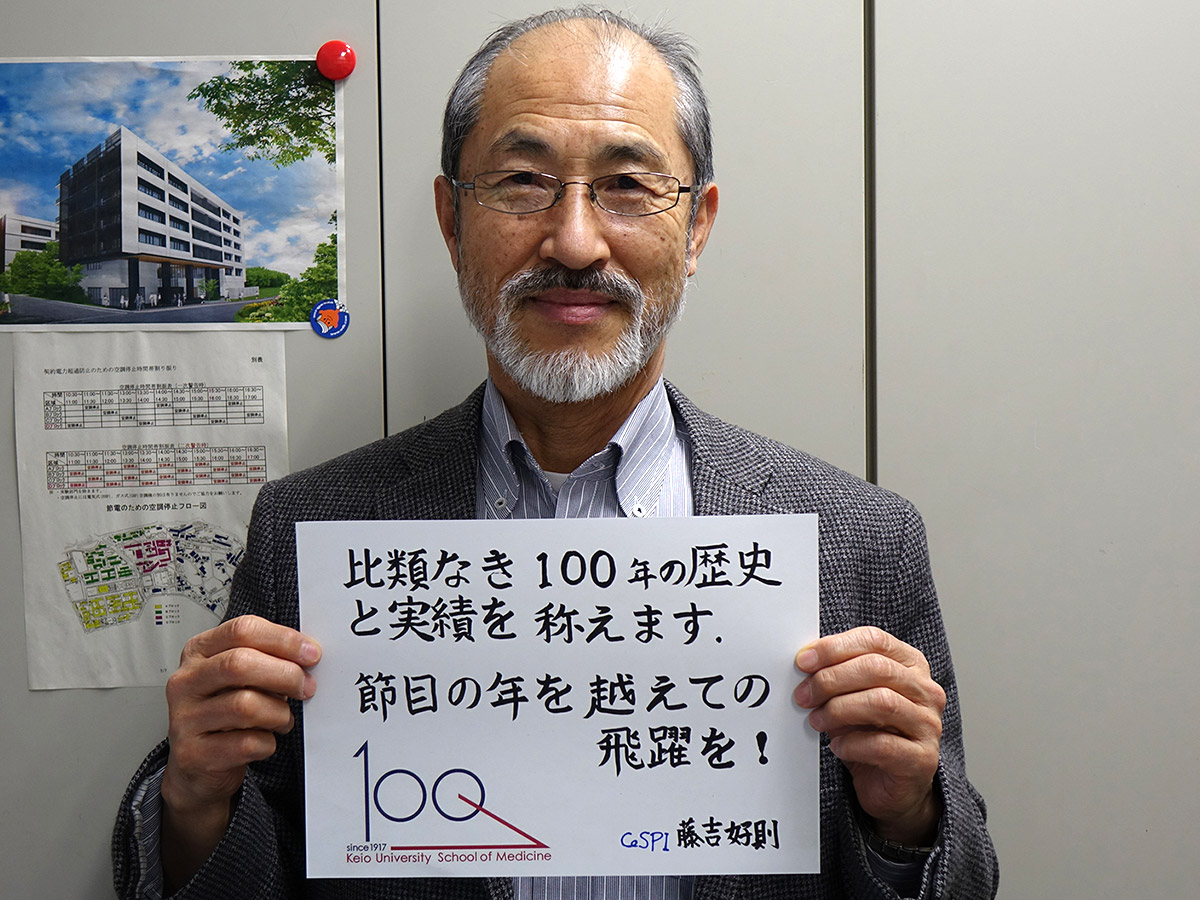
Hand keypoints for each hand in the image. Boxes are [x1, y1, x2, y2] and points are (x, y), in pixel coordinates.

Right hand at [159, 615, 320, 886]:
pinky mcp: (191, 757)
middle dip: (286, 674)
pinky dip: (266, 745)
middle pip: (241, 663)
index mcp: (201, 651)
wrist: (197, 774)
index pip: (242, 628)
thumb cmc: (233, 717)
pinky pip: (245, 745)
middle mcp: (185, 682)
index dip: (283, 638)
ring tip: (288, 721)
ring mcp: (183, 720)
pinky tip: (266, 747)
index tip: (316, 651)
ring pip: (246, 704)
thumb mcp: (247, 681)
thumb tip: (321, 652)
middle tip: (311, 688)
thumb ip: (274, 661)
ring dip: (279, 714)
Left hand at [794, 625, 944, 844]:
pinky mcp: (922, 759)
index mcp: (910, 665)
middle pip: (876, 668)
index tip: (803, 661)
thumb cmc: (869, 734)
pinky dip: (851, 744)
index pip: (874, 640)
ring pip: (881, 702)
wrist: (889, 785)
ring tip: (816, 720)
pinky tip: (837, 747)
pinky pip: (882, 745)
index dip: (835, 647)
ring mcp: (928, 725)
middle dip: (831, 679)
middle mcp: (926, 691)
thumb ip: (836, 675)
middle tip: (803, 695)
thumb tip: (804, 663)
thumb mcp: (851, 697)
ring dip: (838, 709)